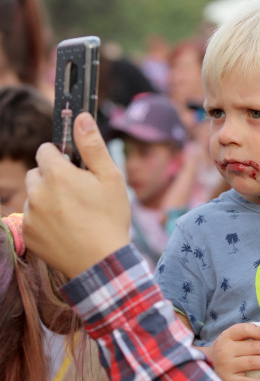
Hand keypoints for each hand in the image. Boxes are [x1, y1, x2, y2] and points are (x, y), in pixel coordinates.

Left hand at [23, 112, 130, 277]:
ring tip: (72, 215)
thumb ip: (92, 146)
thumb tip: (81, 117)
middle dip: (52, 178)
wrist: (101, 262)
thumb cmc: (110, 218)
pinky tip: (64, 229)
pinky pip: (31, 218)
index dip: (61, 158)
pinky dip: (43, 221)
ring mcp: (30, 214)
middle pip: (36, 173)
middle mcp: (37, 192)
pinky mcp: (27, 234)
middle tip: (76, 194)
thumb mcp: (110, 178)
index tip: (75, 170)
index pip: (45, 150)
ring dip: (46, 199)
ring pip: (33, 196)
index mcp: (56, 174)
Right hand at [203, 323, 259, 380]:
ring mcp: (227, 366)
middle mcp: (226, 350)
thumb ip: (247, 332)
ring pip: (252, 363)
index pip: (244, 330)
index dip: (258, 332)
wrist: (204, 366)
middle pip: (253, 347)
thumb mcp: (230, 337)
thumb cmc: (225, 350)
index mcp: (227, 336)